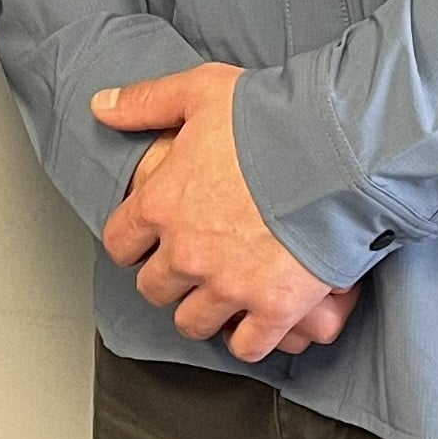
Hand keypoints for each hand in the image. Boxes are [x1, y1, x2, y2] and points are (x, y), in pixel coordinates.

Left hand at [89, 63, 337, 362]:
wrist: (336, 149)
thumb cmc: (269, 117)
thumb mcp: (199, 92)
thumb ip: (145, 103)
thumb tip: (101, 106)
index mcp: (161, 204)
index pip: (119, 243)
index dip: (131, 242)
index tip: (146, 240)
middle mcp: (186, 253)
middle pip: (153, 288)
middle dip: (167, 278)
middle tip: (188, 265)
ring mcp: (228, 285)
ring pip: (193, 322)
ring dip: (202, 311)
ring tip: (220, 295)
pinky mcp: (273, 308)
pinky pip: (247, 346)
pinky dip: (248, 339)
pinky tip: (255, 322)